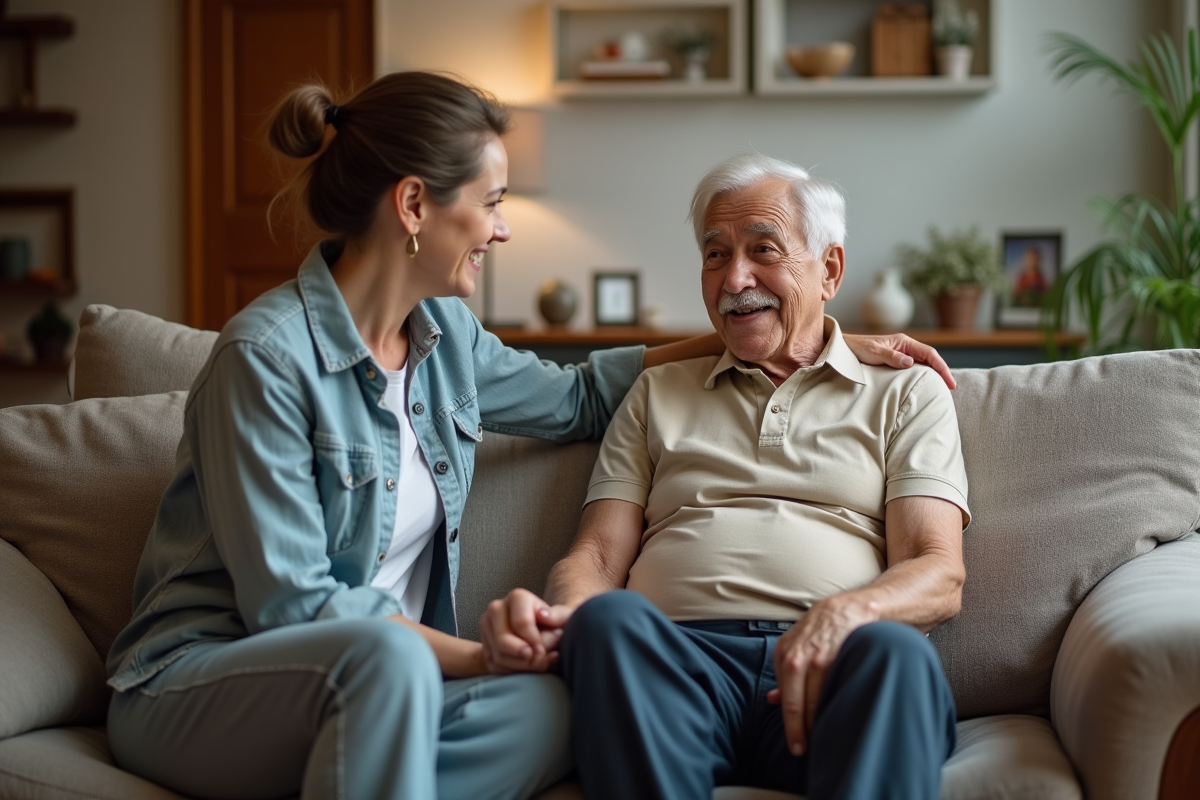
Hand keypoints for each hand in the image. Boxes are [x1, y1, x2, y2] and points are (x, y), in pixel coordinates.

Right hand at [478, 588, 573, 673]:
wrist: (542, 635)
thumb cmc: (555, 625)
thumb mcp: (564, 619)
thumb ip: (559, 616)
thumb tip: (544, 615)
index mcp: (517, 598)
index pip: (521, 623)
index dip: (534, 641)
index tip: (544, 650)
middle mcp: (497, 608)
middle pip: (503, 640)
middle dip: (524, 657)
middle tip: (540, 660)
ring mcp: (487, 627)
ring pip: (498, 656)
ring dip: (521, 667)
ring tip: (539, 665)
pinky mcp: (485, 646)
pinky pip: (495, 667)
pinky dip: (514, 672)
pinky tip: (528, 670)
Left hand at [767, 598, 878, 755]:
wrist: (849, 609)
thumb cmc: (821, 631)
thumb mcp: (795, 646)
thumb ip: (784, 675)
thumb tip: (772, 701)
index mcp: (783, 656)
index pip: (785, 699)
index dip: (790, 726)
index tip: (796, 745)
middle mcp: (795, 658)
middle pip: (795, 704)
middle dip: (799, 730)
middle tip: (804, 750)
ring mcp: (816, 658)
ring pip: (814, 700)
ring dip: (817, 721)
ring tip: (822, 739)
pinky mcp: (836, 658)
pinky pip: (833, 689)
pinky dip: (834, 705)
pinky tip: (838, 717)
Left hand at [842, 333, 954, 389]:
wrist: (844, 348)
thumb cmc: (857, 348)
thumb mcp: (873, 352)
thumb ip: (891, 356)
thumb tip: (911, 363)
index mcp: (903, 341)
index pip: (929, 353)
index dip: (941, 367)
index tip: (949, 380)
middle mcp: (905, 346)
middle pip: (930, 358)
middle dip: (942, 371)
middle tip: (952, 387)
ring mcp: (902, 353)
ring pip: (924, 363)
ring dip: (934, 374)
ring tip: (943, 388)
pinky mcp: (896, 361)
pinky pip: (915, 368)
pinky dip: (923, 375)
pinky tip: (926, 384)